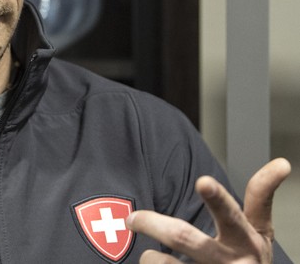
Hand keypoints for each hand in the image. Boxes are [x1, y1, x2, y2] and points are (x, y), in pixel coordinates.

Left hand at [126, 158, 291, 262]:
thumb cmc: (248, 259)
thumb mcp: (260, 233)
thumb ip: (260, 197)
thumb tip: (283, 162)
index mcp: (248, 241)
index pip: (232, 216)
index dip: (217, 199)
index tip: (203, 181)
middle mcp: (232, 262)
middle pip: (184, 238)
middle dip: (154, 224)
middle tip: (133, 218)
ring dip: (151, 257)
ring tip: (153, 255)